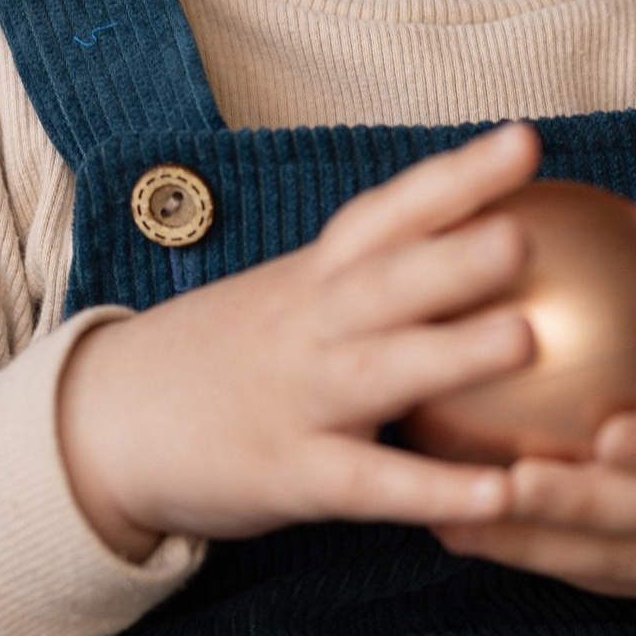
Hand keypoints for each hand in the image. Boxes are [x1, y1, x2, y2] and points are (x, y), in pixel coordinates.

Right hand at [57, 122, 543, 560]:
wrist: (109, 424)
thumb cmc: (233, 355)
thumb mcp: (296, 295)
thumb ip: (382, 274)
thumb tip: (498, 237)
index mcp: (317, 275)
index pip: (388, 212)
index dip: (456, 176)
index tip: (526, 140)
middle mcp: (310, 324)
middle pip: (384, 279)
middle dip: (453, 252)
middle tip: (524, 234)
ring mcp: (298, 399)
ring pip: (380, 371)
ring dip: (451, 353)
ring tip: (527, 340)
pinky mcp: (291, 475)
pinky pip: (368, 483)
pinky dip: (431, 489)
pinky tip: (500, 495)